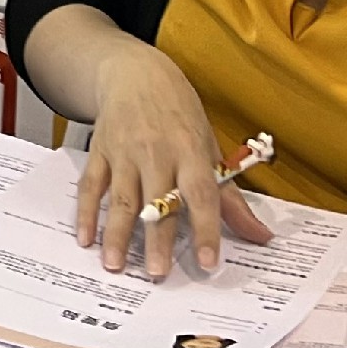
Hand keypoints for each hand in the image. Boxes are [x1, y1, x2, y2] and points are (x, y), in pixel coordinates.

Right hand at [77, 36, 269, 277]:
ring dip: (117, 234)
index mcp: (190, 150)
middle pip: (157, 201)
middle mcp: (156, 152)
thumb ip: (231, 197)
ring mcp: (125, 152)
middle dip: (156, 239)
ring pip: (121, 198)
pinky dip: (86, 212)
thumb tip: (261, 236)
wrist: (136, 73)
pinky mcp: (100, 152)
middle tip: (157, 274)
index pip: (200, 193)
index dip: (205, 229)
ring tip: (115, 266)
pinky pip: (91, 186)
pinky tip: (85, 238)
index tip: (207, 262)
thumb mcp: (210, 147)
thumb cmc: (180, 114)